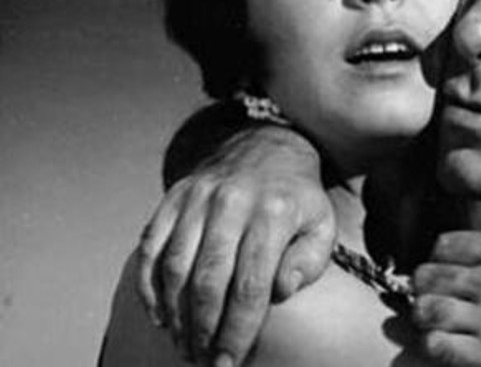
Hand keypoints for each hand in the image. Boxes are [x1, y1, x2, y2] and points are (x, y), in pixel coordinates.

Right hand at [135, 125, 332, 365]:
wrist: (268, 145)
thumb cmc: (297, 198)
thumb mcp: (322, 224)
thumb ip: (309, 261)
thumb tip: (280, 290)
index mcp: (274, 213)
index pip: (251, 284)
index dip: (237, 330)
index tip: (228, 362)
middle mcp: (232, 203)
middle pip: (208, 280)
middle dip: (203, 330)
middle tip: (203, 361)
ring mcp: (198, 198)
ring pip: (175, 266)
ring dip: (176, 314)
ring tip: (184, 345)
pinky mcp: (174, 197)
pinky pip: (151, 247)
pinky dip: (149, 286)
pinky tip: (160, 316)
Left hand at [412, 232, 480, 366]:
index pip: (447, 244)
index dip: (441, 257)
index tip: (444, 267)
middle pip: (428, 276)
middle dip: (427, 287)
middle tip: (433, 296)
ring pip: (426, 311)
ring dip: (427, 317)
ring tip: (436, 323)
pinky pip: (438, 347)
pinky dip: (436, 347)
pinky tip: (449, 348)